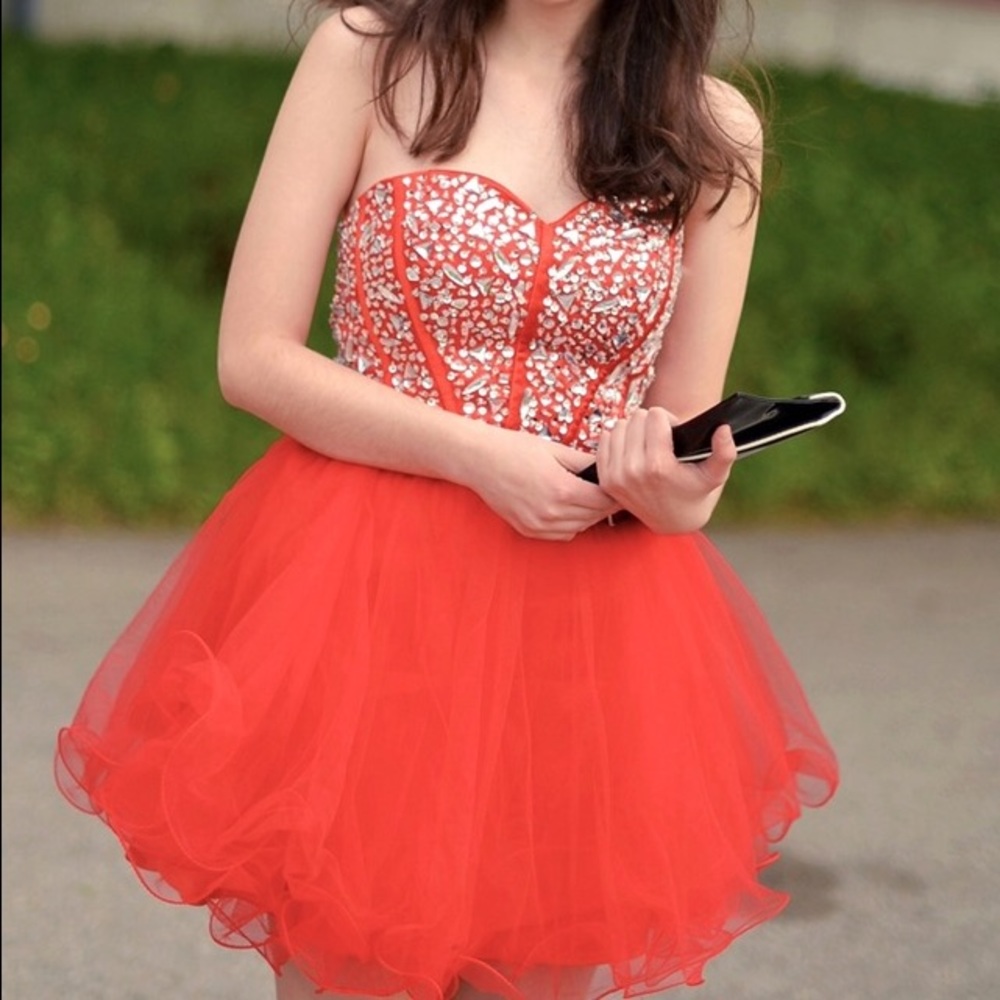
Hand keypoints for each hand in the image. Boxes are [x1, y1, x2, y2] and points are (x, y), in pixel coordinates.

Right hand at [466, 429, 617, 540]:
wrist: (480, 460)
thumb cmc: (516, 449)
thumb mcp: (556, 450)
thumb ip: (586, 462)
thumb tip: (610, 468)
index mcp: (562, 489)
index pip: (603, 500)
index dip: (616, 493)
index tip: (621, 485)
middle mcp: (551, 512)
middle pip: (594, 516)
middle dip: (606, 505)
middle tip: (613, 492)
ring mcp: (538, 525)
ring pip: (580, 528)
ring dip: (590, 516)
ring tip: (592, 500)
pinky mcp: (528, 530)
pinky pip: (562, 535)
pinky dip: (571, 525)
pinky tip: (570, 509)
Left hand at [595, 406, 737, 532]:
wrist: (673, 521)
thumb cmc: (695, 493)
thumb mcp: (715, 475)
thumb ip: (725, 452)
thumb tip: (724, 429)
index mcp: (658, 466)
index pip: (654, 416)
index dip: (668, 419)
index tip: (674, 431)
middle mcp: (633, 471)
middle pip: (636, 418)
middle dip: (651, 423)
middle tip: (662, 438)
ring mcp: (615, 476)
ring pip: (619, 426)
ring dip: (633, 430)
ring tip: (647, 443)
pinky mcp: (605, 479)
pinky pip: (604, 440)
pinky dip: (617, 439)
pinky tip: (631, 448)